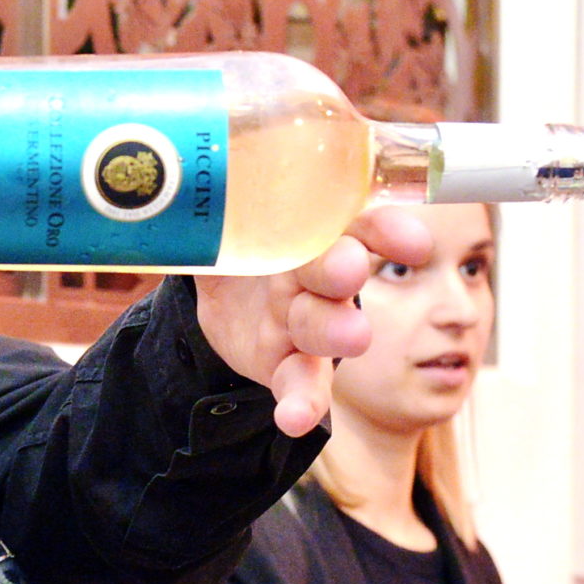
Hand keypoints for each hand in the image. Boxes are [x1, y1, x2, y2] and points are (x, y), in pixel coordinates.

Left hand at [192, 207, 433, 436]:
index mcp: (310, 230)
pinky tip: (295, 418)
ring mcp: (303, 323)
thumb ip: (215, 196)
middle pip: (334, 272)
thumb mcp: (225, 212)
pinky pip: (300, 385)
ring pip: (324, 328)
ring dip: (337, 331)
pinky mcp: (287, 366)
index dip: (382, 229)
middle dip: (340, 270)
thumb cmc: (240, 239)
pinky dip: (301, 403)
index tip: (410, 241)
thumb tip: (173, 164)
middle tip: (348, 268)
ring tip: (352, 339)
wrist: (223, 295)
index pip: (353, 221)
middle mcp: (314, 276)